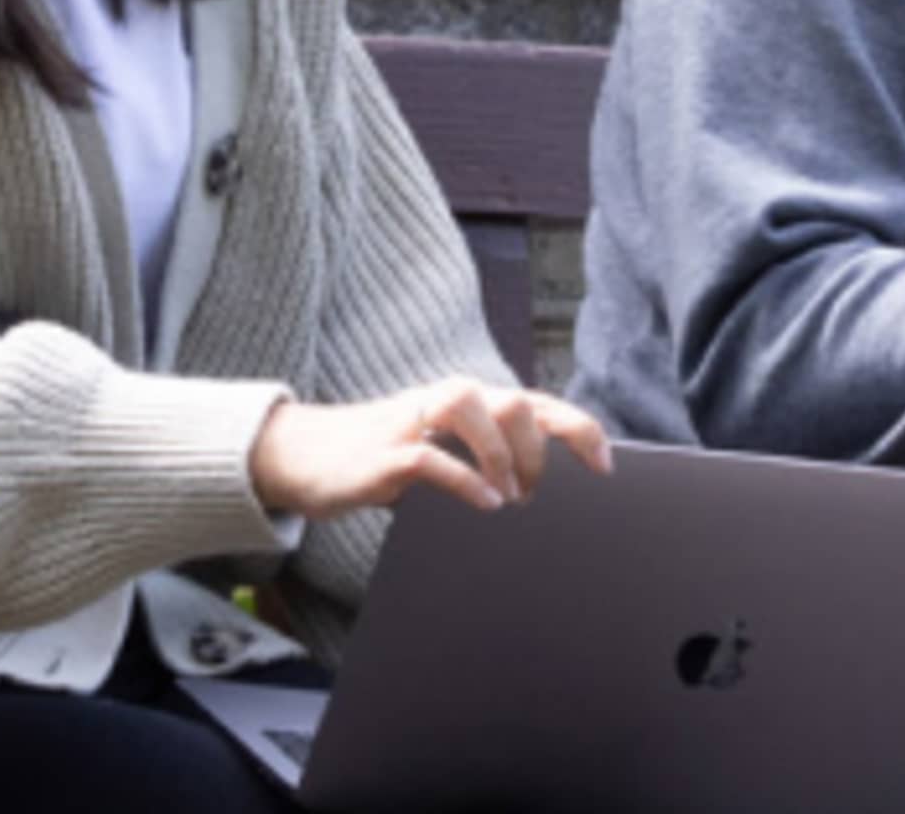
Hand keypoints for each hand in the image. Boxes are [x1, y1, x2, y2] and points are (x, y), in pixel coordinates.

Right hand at [247, 377, 614, 519]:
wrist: (301, 457)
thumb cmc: (378, 461)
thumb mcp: (437, 457)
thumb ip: (477, 463)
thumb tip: (533, 499)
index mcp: (464, 405)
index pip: (535, 403)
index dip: (577, 429)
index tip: (604, 467)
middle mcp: (443, 402)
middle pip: (513, 400)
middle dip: (539, 450)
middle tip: (533, 496)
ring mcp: (412, 423)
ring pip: (474, 406)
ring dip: (504, 455)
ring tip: (511, 497)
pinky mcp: (384, 455)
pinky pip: (432, 458)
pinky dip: (467, 481)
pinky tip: (487, 505)